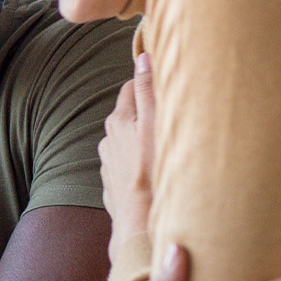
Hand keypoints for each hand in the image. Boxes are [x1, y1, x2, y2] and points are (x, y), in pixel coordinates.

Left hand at [99, 52, 155, 246]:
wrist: (139, 224)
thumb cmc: (152, 173)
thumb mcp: (155, 125)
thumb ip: (149, 90)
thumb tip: (143, 56)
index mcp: (118, 121)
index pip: (131, 88)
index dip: (149, 83)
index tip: (167, 84)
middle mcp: (108, 139)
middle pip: (130, 114)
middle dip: (147, 111)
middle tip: (172, 113)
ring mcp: (109, 163)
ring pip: (129, 140)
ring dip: (144, 138)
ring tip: (167, 145)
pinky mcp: (114, 184)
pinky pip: (129, 164)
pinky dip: (140, 162)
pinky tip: (156, 170)